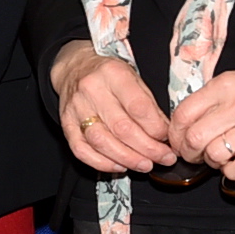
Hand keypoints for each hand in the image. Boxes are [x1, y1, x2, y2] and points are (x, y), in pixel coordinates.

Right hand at [51, 41, 176, 174]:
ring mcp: (76, 108)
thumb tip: (165, 136)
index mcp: (113, 74)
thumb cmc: (110, 75)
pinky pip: (81, 150)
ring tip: (145, 165)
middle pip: (121, 128)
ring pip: (101, 141)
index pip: (138, 108)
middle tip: (164, 158)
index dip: (157, 129)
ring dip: (127, 159)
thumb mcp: (135, 79)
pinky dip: (102, 163)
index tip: (169, 139)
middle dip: (148, 149)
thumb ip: (149, 106)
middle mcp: (91, 90)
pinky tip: (119, 166)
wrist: (75, 67)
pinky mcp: (66, 124)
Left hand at [170, 50, 234, 180]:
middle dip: (189, 152)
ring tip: (218, 158)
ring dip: (211, 162)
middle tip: (194, 155)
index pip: (183, 114)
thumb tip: (187, 119)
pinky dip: (232, 172)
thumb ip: (213, 97)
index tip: (178, 141)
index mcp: (224, 86)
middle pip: (195, 137)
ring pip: (214, 154)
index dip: (175, 133)